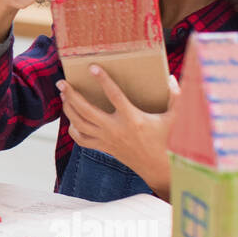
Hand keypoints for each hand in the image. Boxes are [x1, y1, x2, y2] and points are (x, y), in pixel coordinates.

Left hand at [57, 67, 180, 199]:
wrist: (158, 169)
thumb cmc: (167, 142)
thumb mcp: (175, 119)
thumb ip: (176, 97)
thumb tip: (171, 78)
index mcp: (132, 118)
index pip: (114, 95)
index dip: (103, 80)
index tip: (92, 67)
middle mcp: (116, 129)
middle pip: (86, 110)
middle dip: (71, 95)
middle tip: (62, 82)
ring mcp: (107, 140)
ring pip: (80, 124)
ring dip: (68, 109)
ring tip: (63, 95)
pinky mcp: (104, 148)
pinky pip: (82, 140)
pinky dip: (73, 130)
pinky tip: (71, 120)